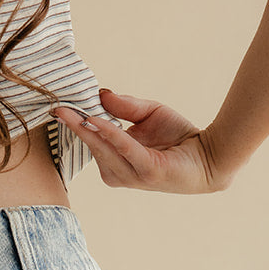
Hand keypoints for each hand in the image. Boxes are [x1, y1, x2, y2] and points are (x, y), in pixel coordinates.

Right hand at [52, 88, 234, 195]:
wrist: (211, 157)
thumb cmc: (180, 138)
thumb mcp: (149, 115)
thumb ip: (125, 106)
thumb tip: (101, 94)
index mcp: (117, 161)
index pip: (92, 140)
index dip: (76, 124)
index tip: (59, 107)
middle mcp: (120, 172)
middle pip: (93, 146)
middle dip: (75, 127)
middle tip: (57, 108)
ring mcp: (133, 175)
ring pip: (104, 149)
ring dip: (88, 131)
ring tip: (73, 113)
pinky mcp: (148, 171)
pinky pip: (124, 149)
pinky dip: (110, 135)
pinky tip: (97, 121)